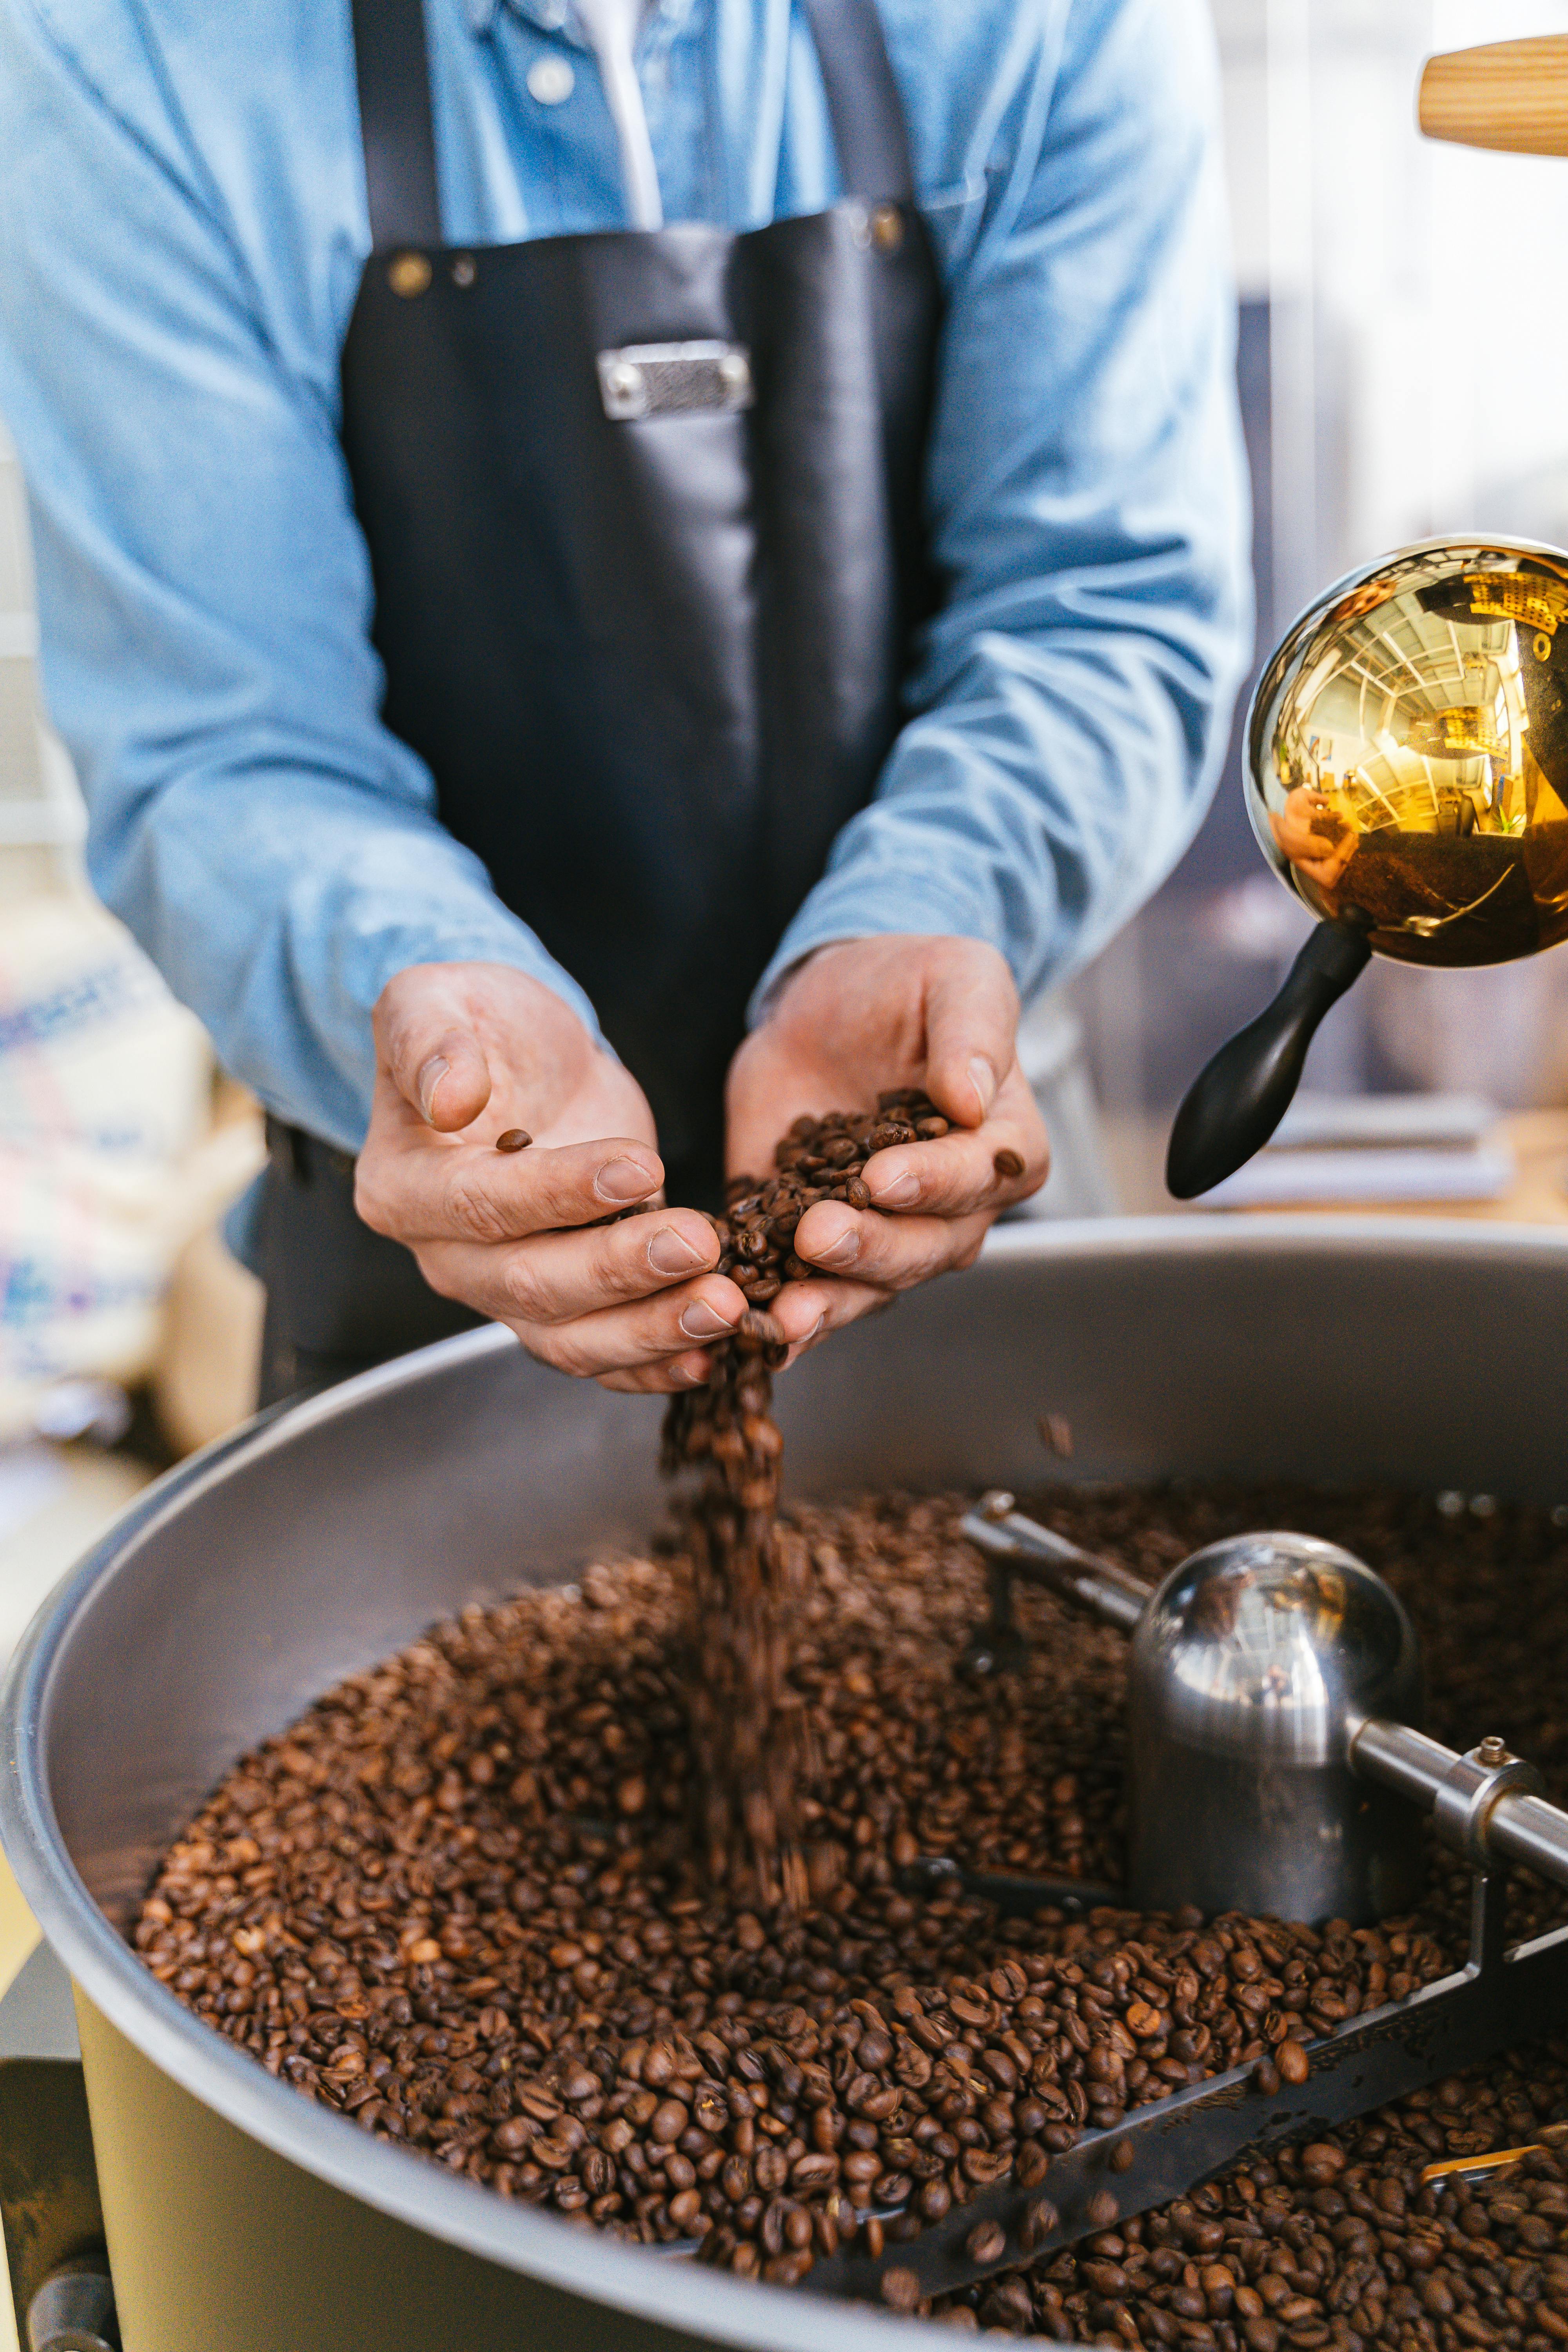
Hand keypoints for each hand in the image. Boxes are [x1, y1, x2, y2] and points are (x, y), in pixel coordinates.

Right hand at [355, 964, 746, 1391]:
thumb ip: (430, 1043)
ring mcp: (504, 1293)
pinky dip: (655, 1365)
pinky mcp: (564, 1305)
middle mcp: (446, 1257)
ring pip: (571, 1338)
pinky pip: (603, 1355)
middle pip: (531, 1284)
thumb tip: (450, 1098)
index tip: (641, 1165)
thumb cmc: (476, 1024)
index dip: (559, 1193)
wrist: (521, 1059)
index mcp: (402, 1189)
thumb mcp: (434, 1000)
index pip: (480, 1204)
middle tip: (701, 1244)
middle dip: (621, 1271)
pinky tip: (711, 1353)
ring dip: (651, 1330)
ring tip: (725, 1306)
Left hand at [724, 936, 1047, 1361]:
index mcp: (1001, 1147)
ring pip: (870, 1286)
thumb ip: (972, 1030)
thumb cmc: (907, 985)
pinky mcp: (815, 1244)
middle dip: (872, 1248)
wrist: (825, 1005)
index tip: (885, 1177)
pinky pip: (808, 1290)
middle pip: (924, 1247)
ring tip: (784, 1315)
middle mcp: (951, 1208)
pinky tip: (754, 1330)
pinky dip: (783, 1315)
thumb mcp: (955, 976)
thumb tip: (972, 1094)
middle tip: (820, 1234)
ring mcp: (884, 1234)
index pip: (977, 1176)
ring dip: (828, 1304)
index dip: (933, 1182)